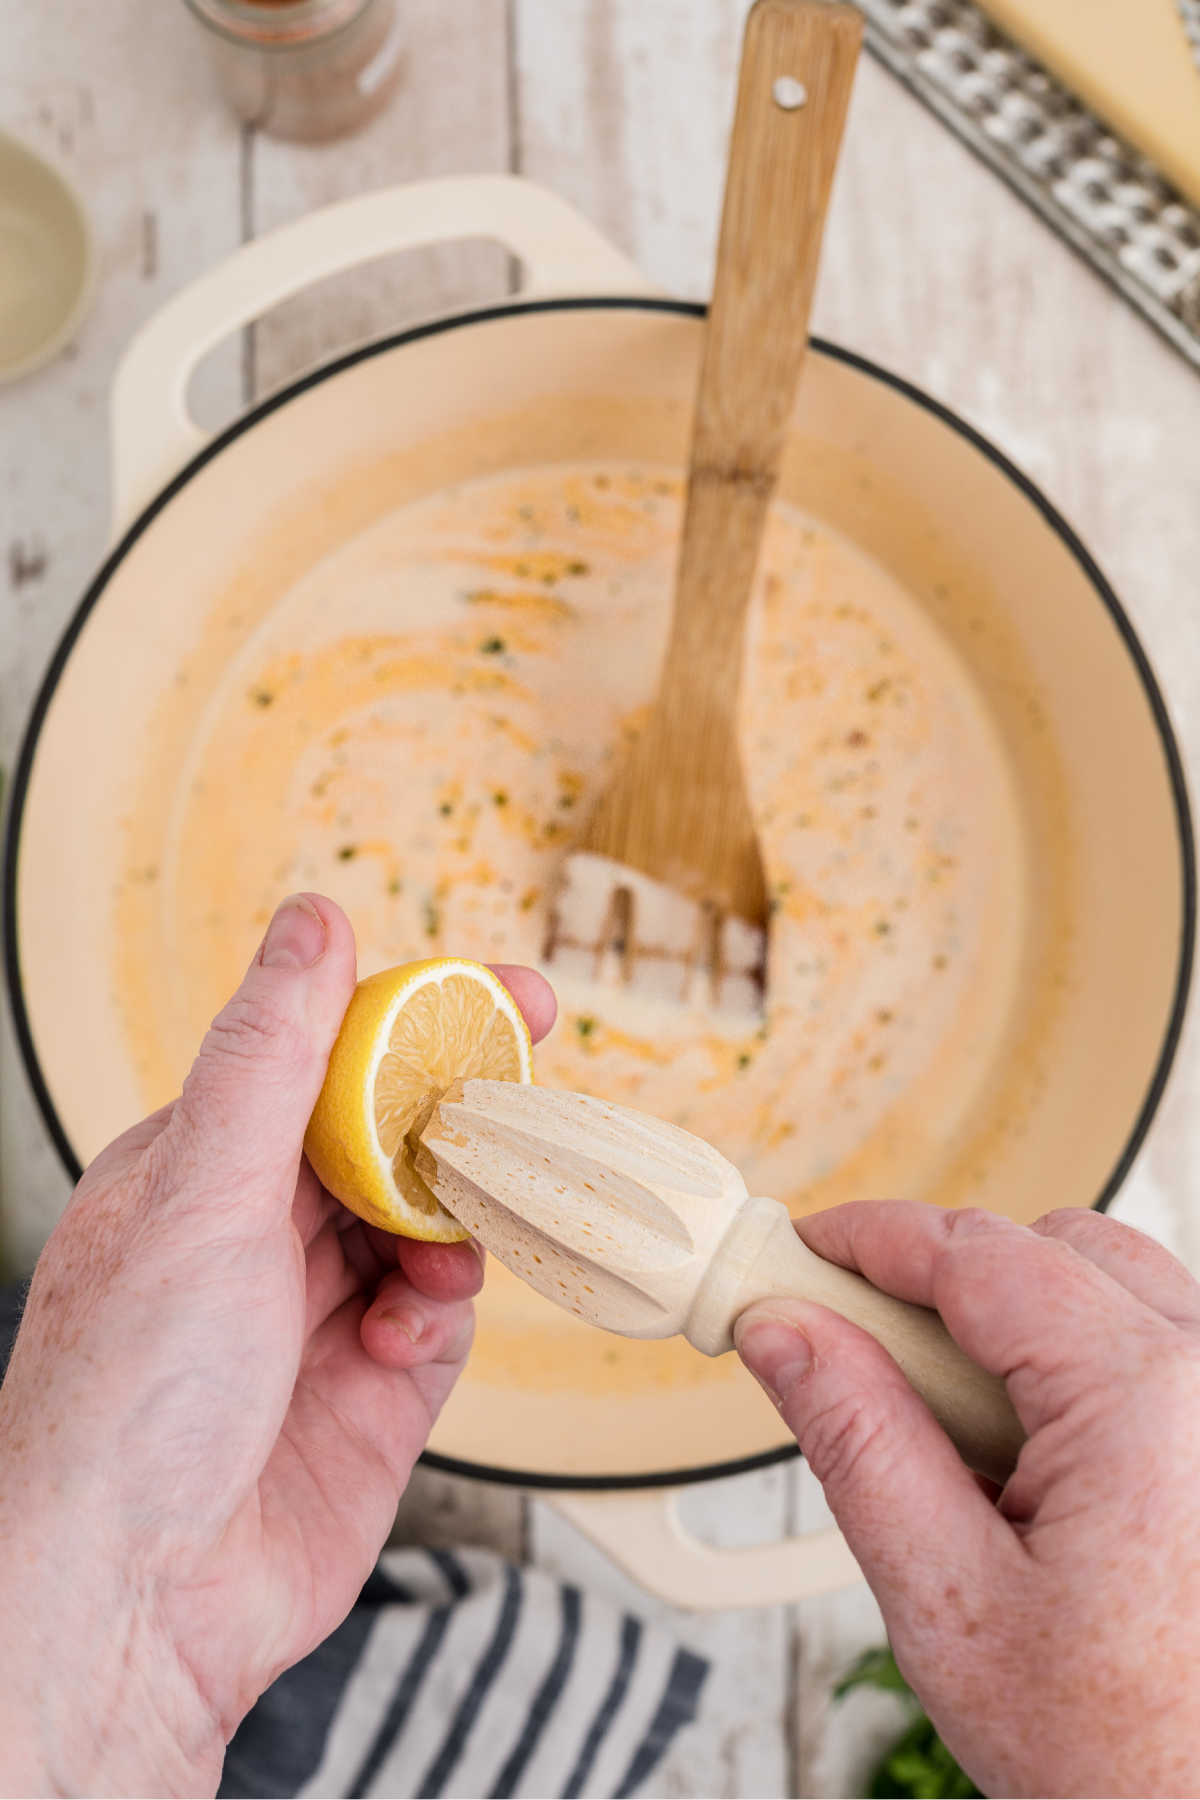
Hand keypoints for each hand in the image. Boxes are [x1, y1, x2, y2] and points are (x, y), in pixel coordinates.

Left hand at [0, 895, 554, 1797]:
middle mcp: (262, 1234)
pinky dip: (442, 1312)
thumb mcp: (201, 1191)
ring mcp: (320, 1313)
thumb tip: (314, 921)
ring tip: (452, 1239)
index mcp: (204, 1166)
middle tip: (535, 1076)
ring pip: (434, 1223)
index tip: (503, 991)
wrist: (134, 1603)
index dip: (416, 1019)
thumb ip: (271, 1056)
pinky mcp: (372, 1393)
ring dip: (458, 1221)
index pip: (328, 1061)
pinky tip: (408, 1332)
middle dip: (465, 1112)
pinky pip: (443, 1318)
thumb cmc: (126, 1398)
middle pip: (396, 1138)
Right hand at [736, 1201, 1199, 1797]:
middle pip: (1051, 1247)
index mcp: (1144, 1401)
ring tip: (947, 1420)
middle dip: (945, 1275)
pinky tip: (1027, 1450)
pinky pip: (1153, 1341)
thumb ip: (857, 1440)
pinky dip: (1075, 1356)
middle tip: (856, 1340)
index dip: (876, 1238)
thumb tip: (786, 1335)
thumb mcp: (947, 1600)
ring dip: (1014, 1314)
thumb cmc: (1127, 1756)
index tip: (805, 1249)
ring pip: (1109, 1284)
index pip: (982, 1254)